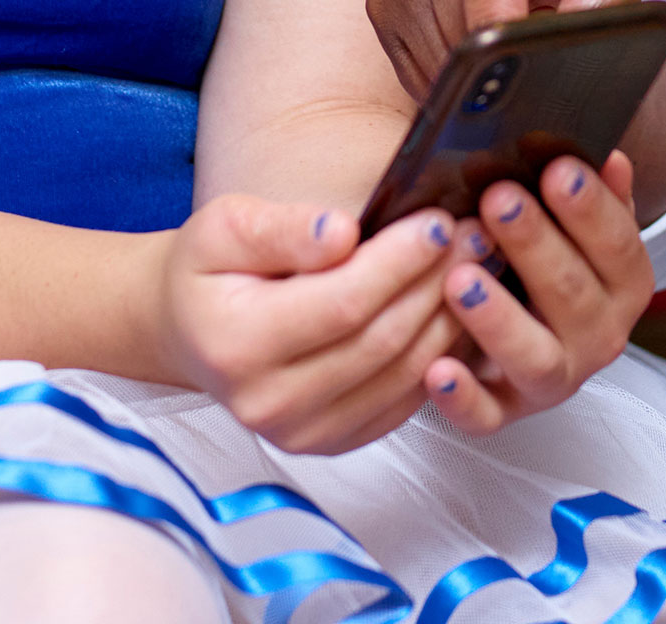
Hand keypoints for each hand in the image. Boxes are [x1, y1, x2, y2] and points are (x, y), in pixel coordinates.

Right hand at [156, 193, 471, 453]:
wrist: (191, 332)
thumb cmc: (209, 273)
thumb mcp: (223, 228)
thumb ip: (281, 229)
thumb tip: (341, 233)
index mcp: (237, 345)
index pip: (342, 303)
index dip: (398, 262)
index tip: (438, 222)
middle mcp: (268, 402)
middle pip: (380, 340)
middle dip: (434, 283)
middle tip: (475, 236)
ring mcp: (302, 432)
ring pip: (401, 373)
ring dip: (448, 317)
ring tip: (475, 264)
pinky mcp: (331, 442)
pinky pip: (402, 399)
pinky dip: (438, 354)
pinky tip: (454, 311)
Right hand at [370, 0, 665, 99]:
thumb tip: (581, 23)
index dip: (498, 22)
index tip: (516, 71)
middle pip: (456, 15)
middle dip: (500, 64)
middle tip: (547, 83)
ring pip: (430, 47)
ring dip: (477, 78)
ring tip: (523, 68)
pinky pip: (409, 62)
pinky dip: (450, 81)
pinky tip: (488, 72)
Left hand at [422, 150, 655, 432]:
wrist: (526, 337)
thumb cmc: (545, 262)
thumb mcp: (575, 226)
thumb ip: (594, 194)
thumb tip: (611, 157)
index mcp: (624, 286)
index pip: (618, 246)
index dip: (591, 208)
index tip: (558, 167)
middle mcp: (599, 338)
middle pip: (573, 294)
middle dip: (536, 245)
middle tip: (498, 200)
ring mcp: (552, 380)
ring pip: (535, 357)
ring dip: (499, 318)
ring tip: (461, 277)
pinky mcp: (504, 412)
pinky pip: (485, 416)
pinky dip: (463, 398)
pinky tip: (436, 369)